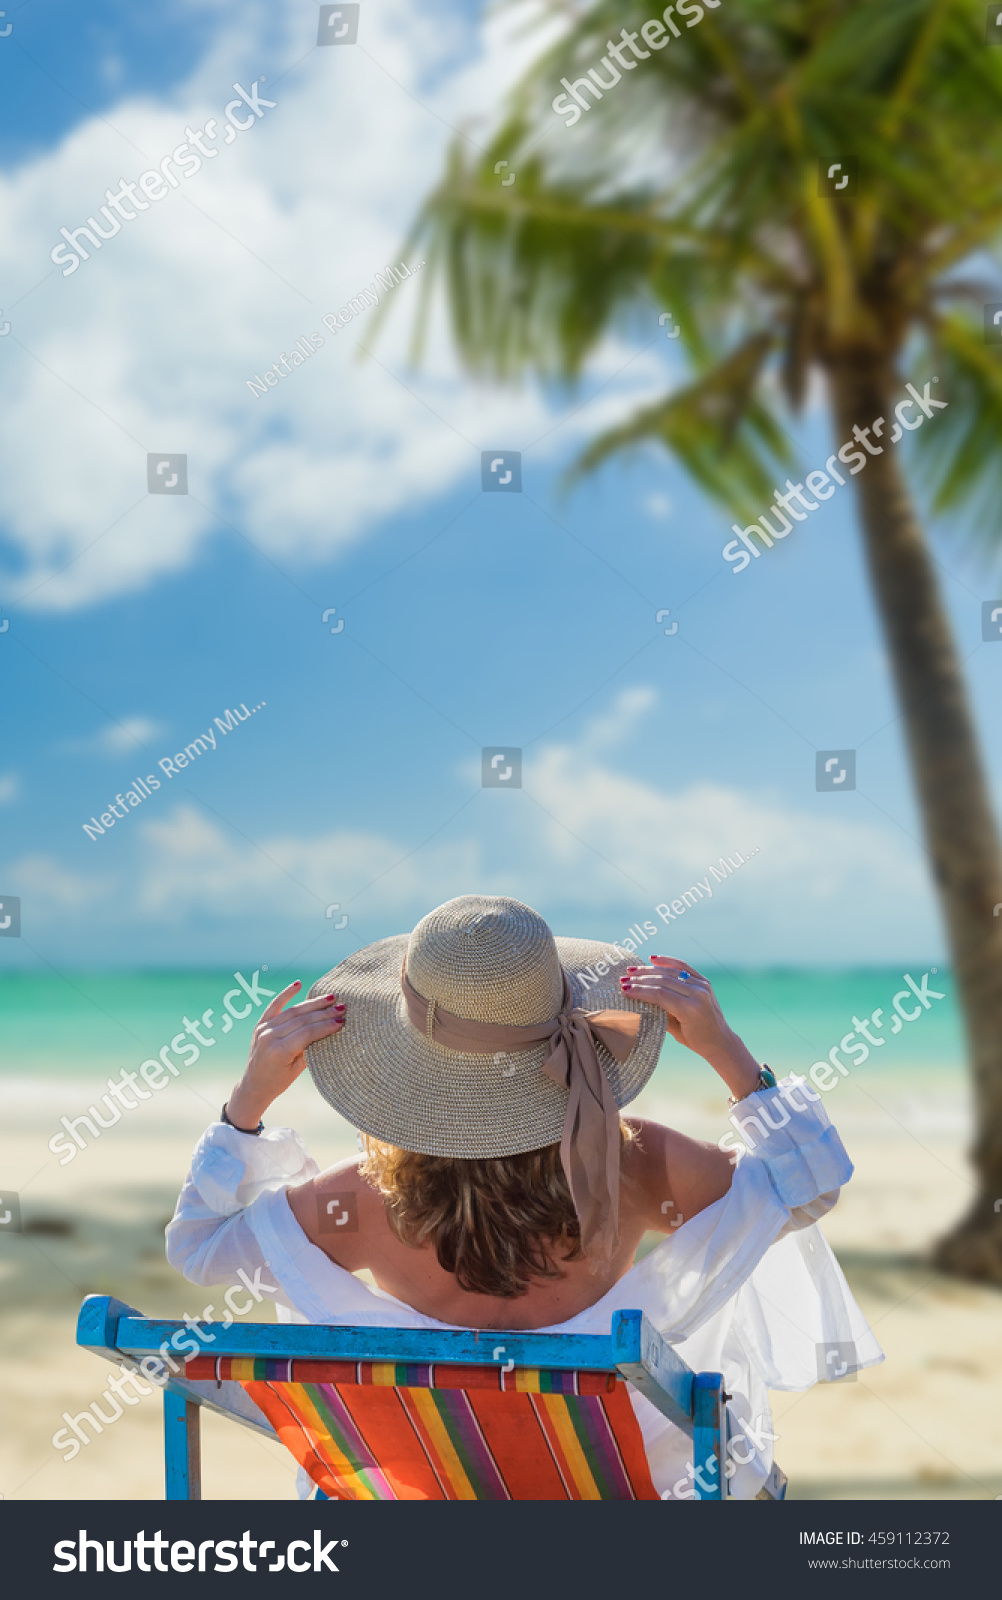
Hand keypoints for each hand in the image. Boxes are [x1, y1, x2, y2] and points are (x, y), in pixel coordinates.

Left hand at [225, 981, 344, 1129]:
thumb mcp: (297, 1070)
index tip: (342, 1020)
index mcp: (280, 1050)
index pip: (308, 1032)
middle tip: (342, 1007)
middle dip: (324, 1012)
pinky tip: (298, 984)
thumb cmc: (278, 1082)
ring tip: (331, 998)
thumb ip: (310, 1050)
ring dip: (313, 1004)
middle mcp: (270, 1036)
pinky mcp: (260, 1024)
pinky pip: (274, 1005)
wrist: (253, 1086)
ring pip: (293, 1011)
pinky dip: (286, 994)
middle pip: (302, 1019)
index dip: (326, 1025)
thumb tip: (329, 1032)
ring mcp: (263, 1029)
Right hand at [620, 957, 760, 1099]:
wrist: (720, 1040)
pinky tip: (653, 959)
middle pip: (664, 981)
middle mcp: (698, 994)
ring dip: (650, 970)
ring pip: (671, 972)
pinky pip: (684, 967)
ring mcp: (702, 986)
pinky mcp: (704, 982)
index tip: (624, 989)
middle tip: (624, 979)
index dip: (640, 991)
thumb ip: (659, 1013)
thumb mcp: (674, 1031)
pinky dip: (668, 961)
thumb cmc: (695, 1041)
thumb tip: (638, 1000)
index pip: (660, 994)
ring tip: (632, 971)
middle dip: (641, 980)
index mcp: (690, 1009)